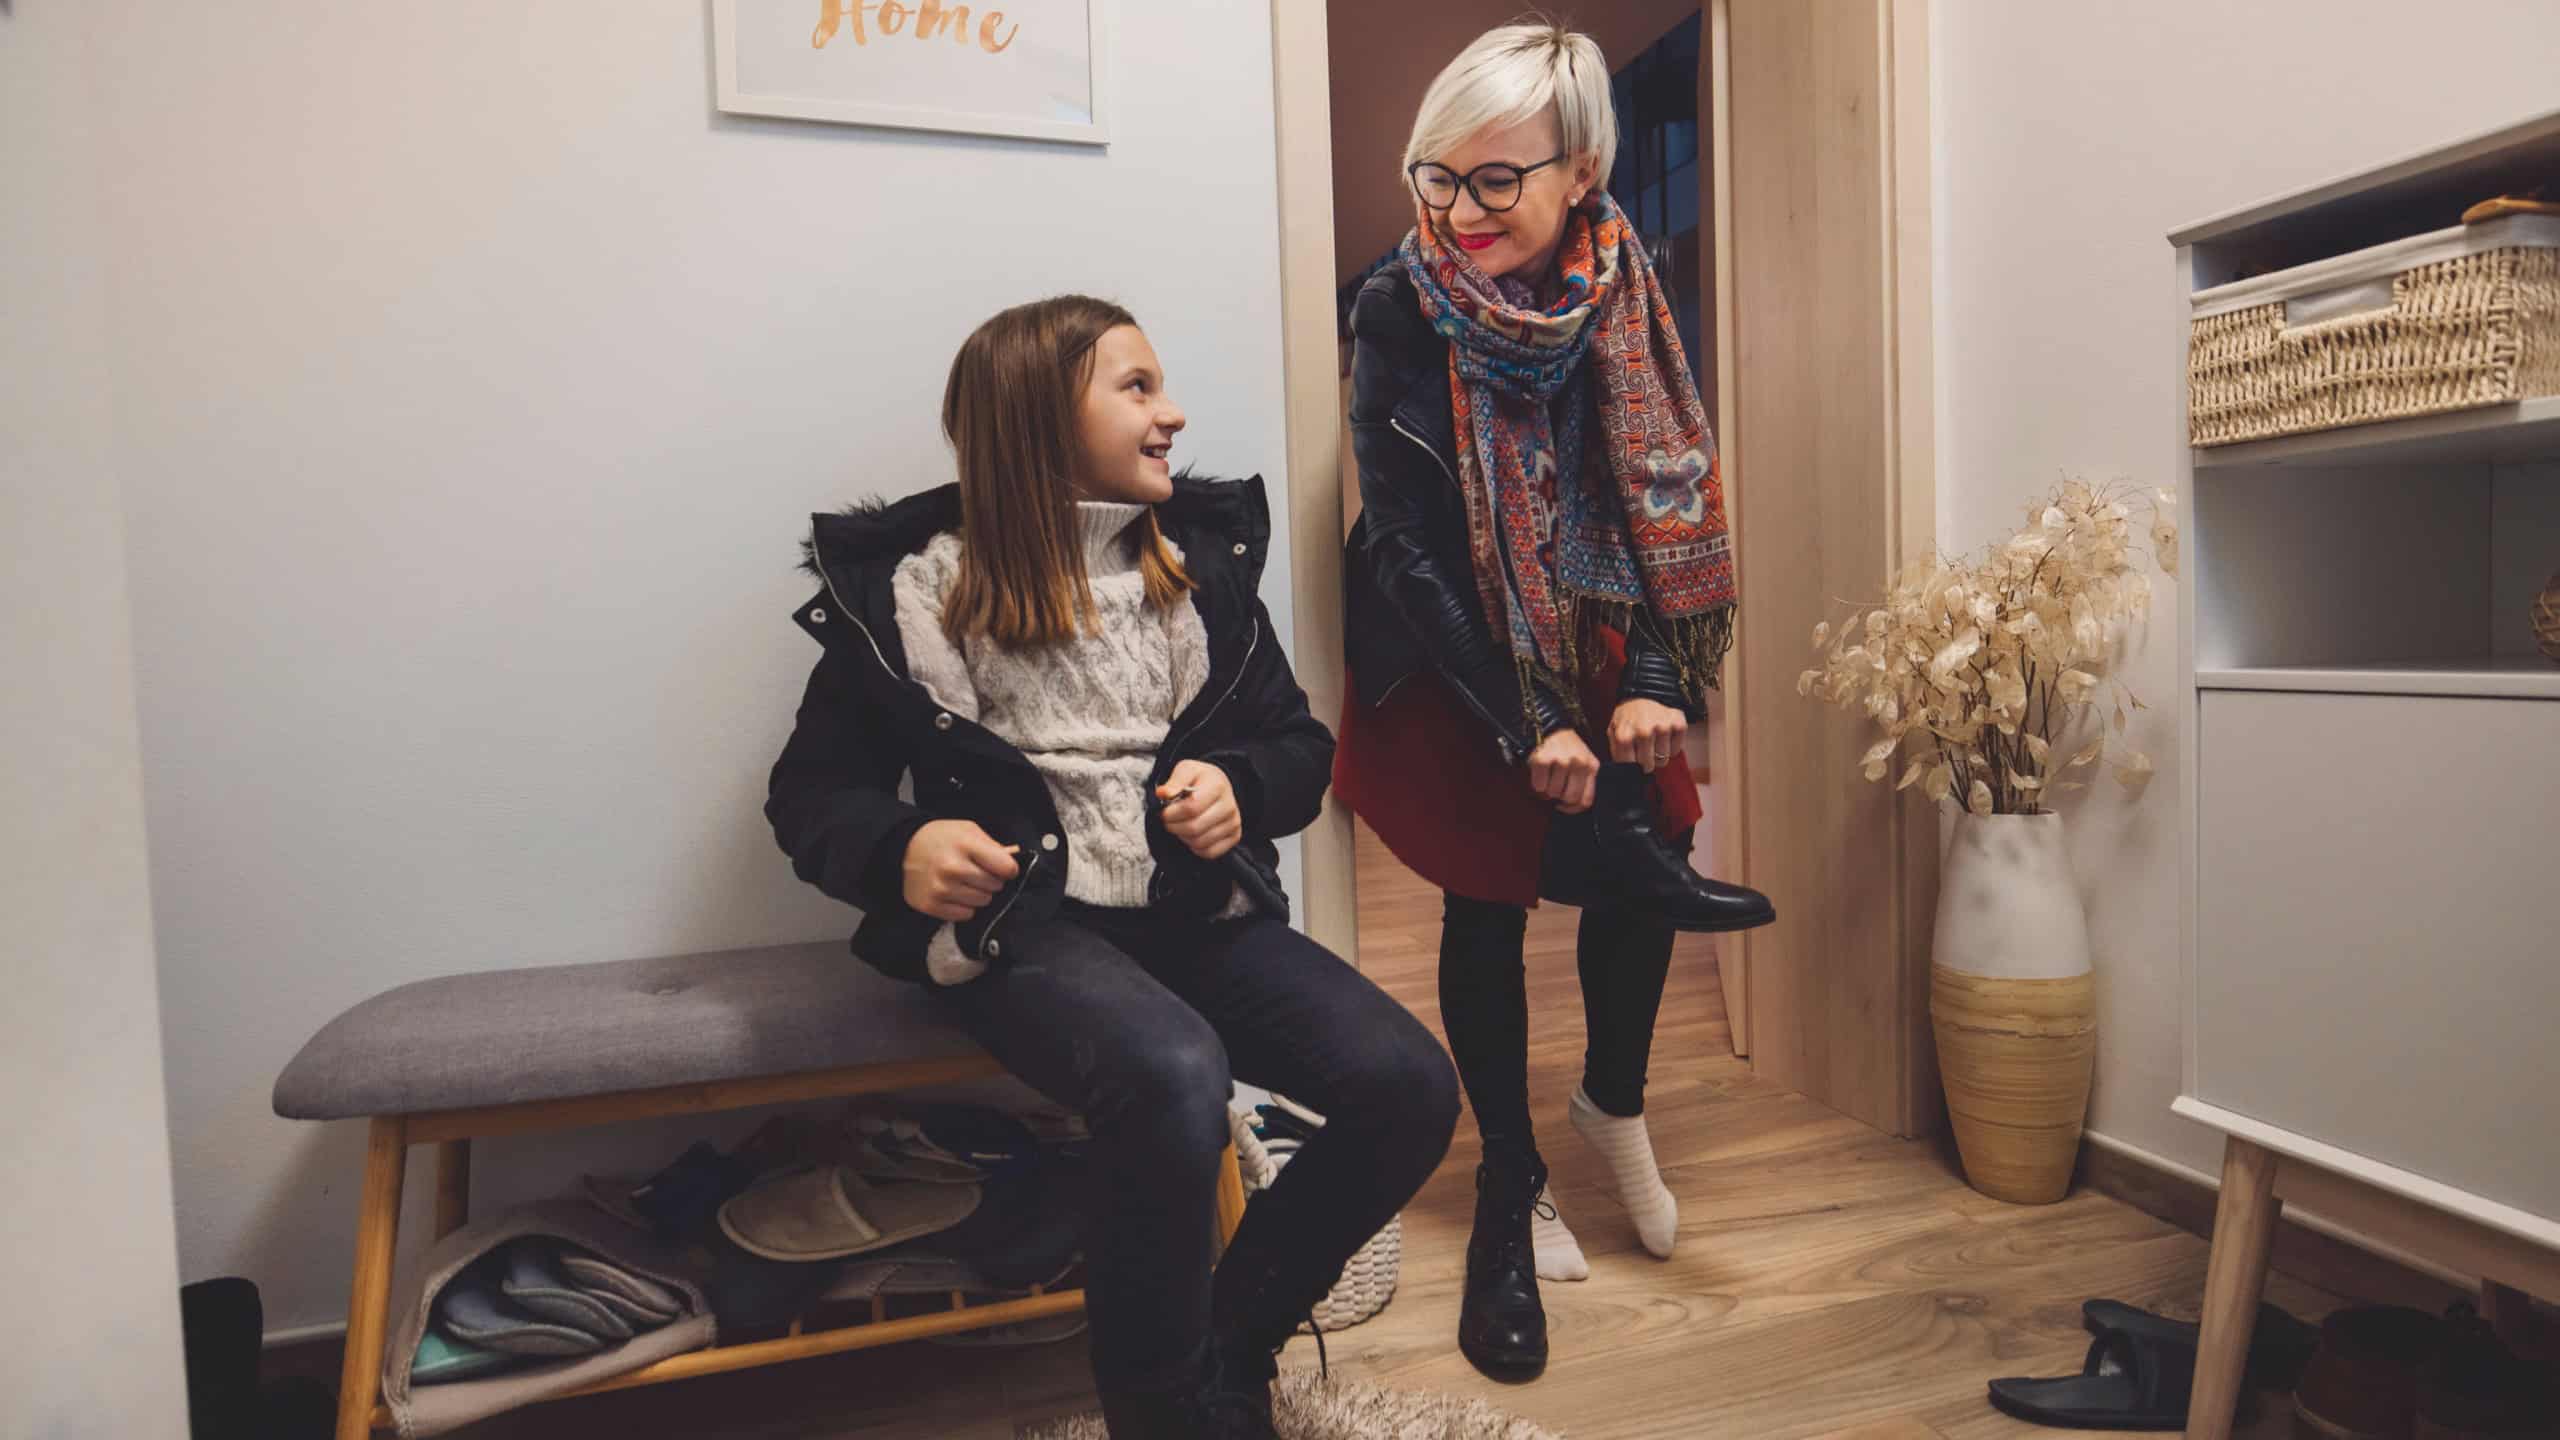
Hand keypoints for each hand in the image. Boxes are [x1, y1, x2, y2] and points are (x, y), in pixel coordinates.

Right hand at [901, 820, 1020, 922]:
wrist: (903, 848)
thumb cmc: (941, 838)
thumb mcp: (967, 830)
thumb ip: (992, 846)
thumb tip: (1014, 860)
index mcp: (965, 845)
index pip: (1006, 867)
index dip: (1008, 868)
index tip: (1002, 867)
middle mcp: (952, 868)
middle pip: (995, 886)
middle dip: (991, 880)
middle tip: (977, 872)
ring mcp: (941, 889)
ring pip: (982, 902)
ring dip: (978, 894)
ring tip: (965, 882)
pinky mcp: (931, 905)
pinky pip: (965, 915)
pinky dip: (964, 906)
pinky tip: (954, 893)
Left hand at [1158, 760, 1241, 859]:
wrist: (1218, 785)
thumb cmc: (1199, 780)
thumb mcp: (1186, 770)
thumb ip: (1174, 781)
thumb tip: (1163, 793)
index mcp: (1218, 786)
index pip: (1190, 808)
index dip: (1171, 814)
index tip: (1164, 812)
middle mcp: (1229, 806)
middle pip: (1194, 828)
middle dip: (1174, 827)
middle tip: (1169, 821)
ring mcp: (1234, 823)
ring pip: (1200, 842)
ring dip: (1183, 837)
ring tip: (1181, 825)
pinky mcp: (1234, 837)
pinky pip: (1209, 852)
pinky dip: (1195, 847)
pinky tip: (1192, 834)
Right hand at [1528, 729, 1599, 813]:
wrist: (1550, 727)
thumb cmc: (1567, 748)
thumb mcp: (1584, 761)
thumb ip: (1585, 782)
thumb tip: (1573, 806)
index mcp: (1592, 766)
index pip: (1586, 800)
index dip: (1573, 808)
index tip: (1564, 806)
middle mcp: (1579, 763)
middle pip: (1569, 798)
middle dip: (1559, 797)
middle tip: (1555, 786)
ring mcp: (1561, 761)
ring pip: (1553, 793)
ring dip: (1547, 789)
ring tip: (1548, 776)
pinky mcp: (1543, 760)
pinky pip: (1539, 786)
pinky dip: (1537, 783)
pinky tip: (1541, 773)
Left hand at [1608, 699, 1688, 772]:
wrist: (1645, 692)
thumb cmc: (1629, 715)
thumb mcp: (1614, 730)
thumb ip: (1616, 751)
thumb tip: (1623, 773)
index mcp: (1625, 735)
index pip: (1630, 766)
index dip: (1632, 765)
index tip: (1633, 757)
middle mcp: (1644, 732)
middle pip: (1648, 765)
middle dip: (1646, 761)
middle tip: (1644, 749)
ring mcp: (1662, 727)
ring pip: (1663, 760)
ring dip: (1659, 754)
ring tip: (1654, 741)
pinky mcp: (1678, 724)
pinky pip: (1676, 750)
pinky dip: (1672, 746)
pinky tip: (1665, 736)